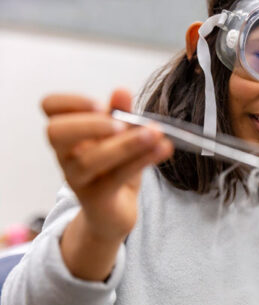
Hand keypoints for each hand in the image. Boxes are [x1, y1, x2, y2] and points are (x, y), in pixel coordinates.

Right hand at [42, 89, 172, 243]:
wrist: (116, 213)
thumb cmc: (114, 168)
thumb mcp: (121, 137)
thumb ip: (121, 114)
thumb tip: (122, 90)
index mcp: (69, 132)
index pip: (50, 106)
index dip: (71, 101)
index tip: (101, 104)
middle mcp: (65, 154)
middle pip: (56, 132)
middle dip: (90, 124)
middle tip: (121, 123)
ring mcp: (77, 178)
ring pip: (90, 159)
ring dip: (126, 144)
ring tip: (155, 133)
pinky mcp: (96, 198)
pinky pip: (116, 177)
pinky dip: (142, 160)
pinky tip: (163, 149)